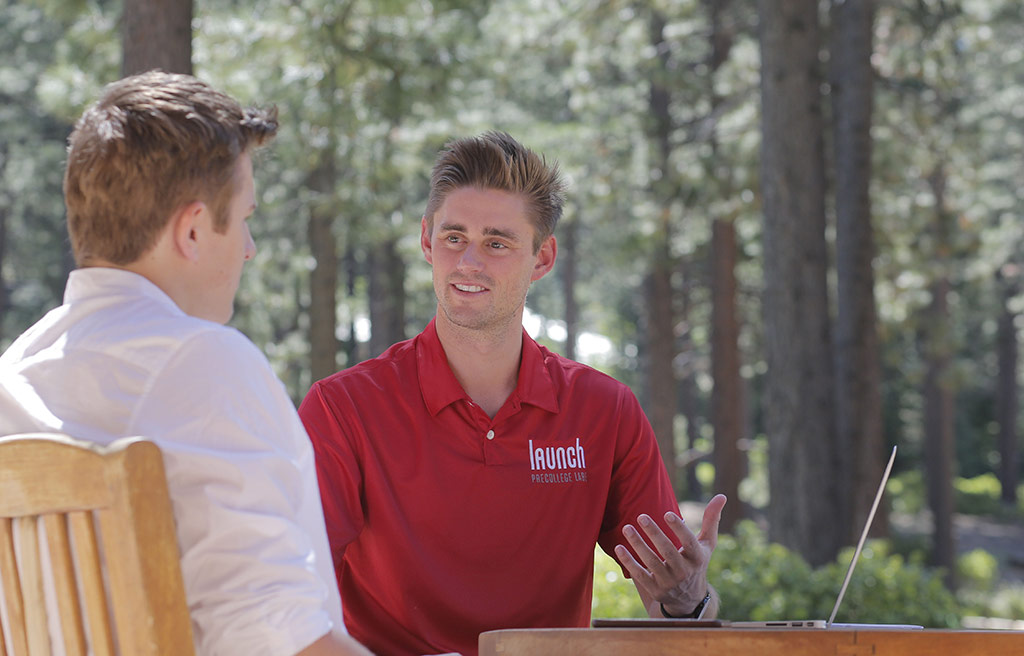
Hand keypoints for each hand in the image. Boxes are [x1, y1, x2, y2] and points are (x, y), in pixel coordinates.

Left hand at [614, 494, 726, 617]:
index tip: (667, 513)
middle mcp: (684, 572)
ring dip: (638, 544)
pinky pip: (640, 575)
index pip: (689, 542)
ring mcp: (669, 582)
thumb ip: (711, 520)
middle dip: (654, 534)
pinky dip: (629, 562)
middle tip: (641, 516)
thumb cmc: (696, 562)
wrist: (688, 599)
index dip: (679, 528)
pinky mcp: (655, 590)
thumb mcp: (707, 544)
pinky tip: (619, 547)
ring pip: (652, 562)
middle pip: (668, 551)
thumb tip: (722, 496)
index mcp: (697, 558)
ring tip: (627, 528)